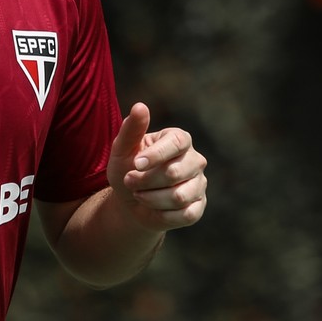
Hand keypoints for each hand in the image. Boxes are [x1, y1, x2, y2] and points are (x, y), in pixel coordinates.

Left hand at [107, 102, 206, 231]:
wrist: (131, 201)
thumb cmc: (127, 168)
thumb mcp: (122, 148)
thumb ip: (131, 128)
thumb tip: (140, 106)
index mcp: (179, 139)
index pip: (177, 142)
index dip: (156, 155)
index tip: (136, 164)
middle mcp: (194, 160)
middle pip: (175, 173)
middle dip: (145, 180)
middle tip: (129, 181)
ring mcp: (199, 184)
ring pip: (179, 196)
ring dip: (150, 198)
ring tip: (139, 193)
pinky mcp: (199, 207)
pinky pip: (184, 214)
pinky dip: (161, 214)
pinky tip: (152, 208)